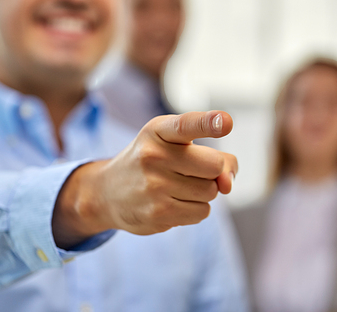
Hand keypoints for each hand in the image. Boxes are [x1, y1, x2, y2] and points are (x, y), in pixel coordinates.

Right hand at [53, 111, 237, 246]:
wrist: (107, 193)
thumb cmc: (151, 163)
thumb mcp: (174, 145)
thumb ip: (212, 156)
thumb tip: (228, 185)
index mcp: (157, 131)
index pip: (186, 125)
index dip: (209, 122)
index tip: (227, 122)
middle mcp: (153, 155)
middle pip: (214, 166)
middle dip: (212, 171)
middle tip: (190, 170)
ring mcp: (154, 186)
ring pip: (211, 191)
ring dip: (203, 192)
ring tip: (176, 187)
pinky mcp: (158, 213)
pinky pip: (202, 212)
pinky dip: (195, 209)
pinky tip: (173, 202)